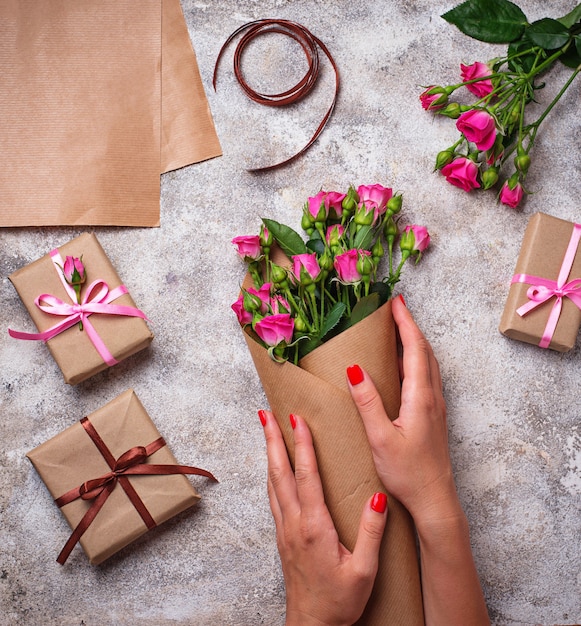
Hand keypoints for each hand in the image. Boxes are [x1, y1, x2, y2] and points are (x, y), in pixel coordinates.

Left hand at [259, 410, 387, 625]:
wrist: (312, 625)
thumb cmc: (339, 601)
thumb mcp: (364, 570)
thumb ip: (371, 533)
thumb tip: (378, 498)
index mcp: (315, 526)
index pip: (306, 476)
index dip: (302, 445)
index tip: (297, 419)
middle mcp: (295, 522)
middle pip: (280, 472)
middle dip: (273, 439)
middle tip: (265, 413)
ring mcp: (285, 528)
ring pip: (273, 482)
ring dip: (269, 453)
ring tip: (266, 430)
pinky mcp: (283, 535)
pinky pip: (273, 495)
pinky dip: (272, 473)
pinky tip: (273, 467)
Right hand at [346, 295, 460, 529]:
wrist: (434, 500)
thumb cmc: (408, 473)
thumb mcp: (381, 438)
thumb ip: (368, 402)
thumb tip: (355, 369)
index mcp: (420, 397)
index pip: (415, 349)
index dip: (405, 323)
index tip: (396, 302)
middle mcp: (433, 397)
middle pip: (425, 351)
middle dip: (410, 326)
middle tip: (395, 308)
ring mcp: (436, 406)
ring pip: (429, 363)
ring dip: (416, 341)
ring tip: (401, 329)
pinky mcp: (434, 415)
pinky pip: (428, 376)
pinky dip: (418, 358)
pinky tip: (408, 365)